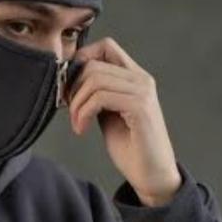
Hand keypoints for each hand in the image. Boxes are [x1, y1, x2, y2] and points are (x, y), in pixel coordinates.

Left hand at [66, 36, 181, 205]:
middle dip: (72, 88)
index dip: (81, 61)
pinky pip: (100, 97)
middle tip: (70, 113)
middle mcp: (141, 79)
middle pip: (93, 64)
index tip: (69, 88)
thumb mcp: (108, 114)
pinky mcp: (140, 108)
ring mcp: (142, 92)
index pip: (105, 47)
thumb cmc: (131, 147)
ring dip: (77, 104)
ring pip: (94, 79)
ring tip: (77, 124)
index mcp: (134, 77)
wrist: (152, 175)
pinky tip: (82, 129)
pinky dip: (83, 113)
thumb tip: (70, 82)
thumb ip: (96, 95)